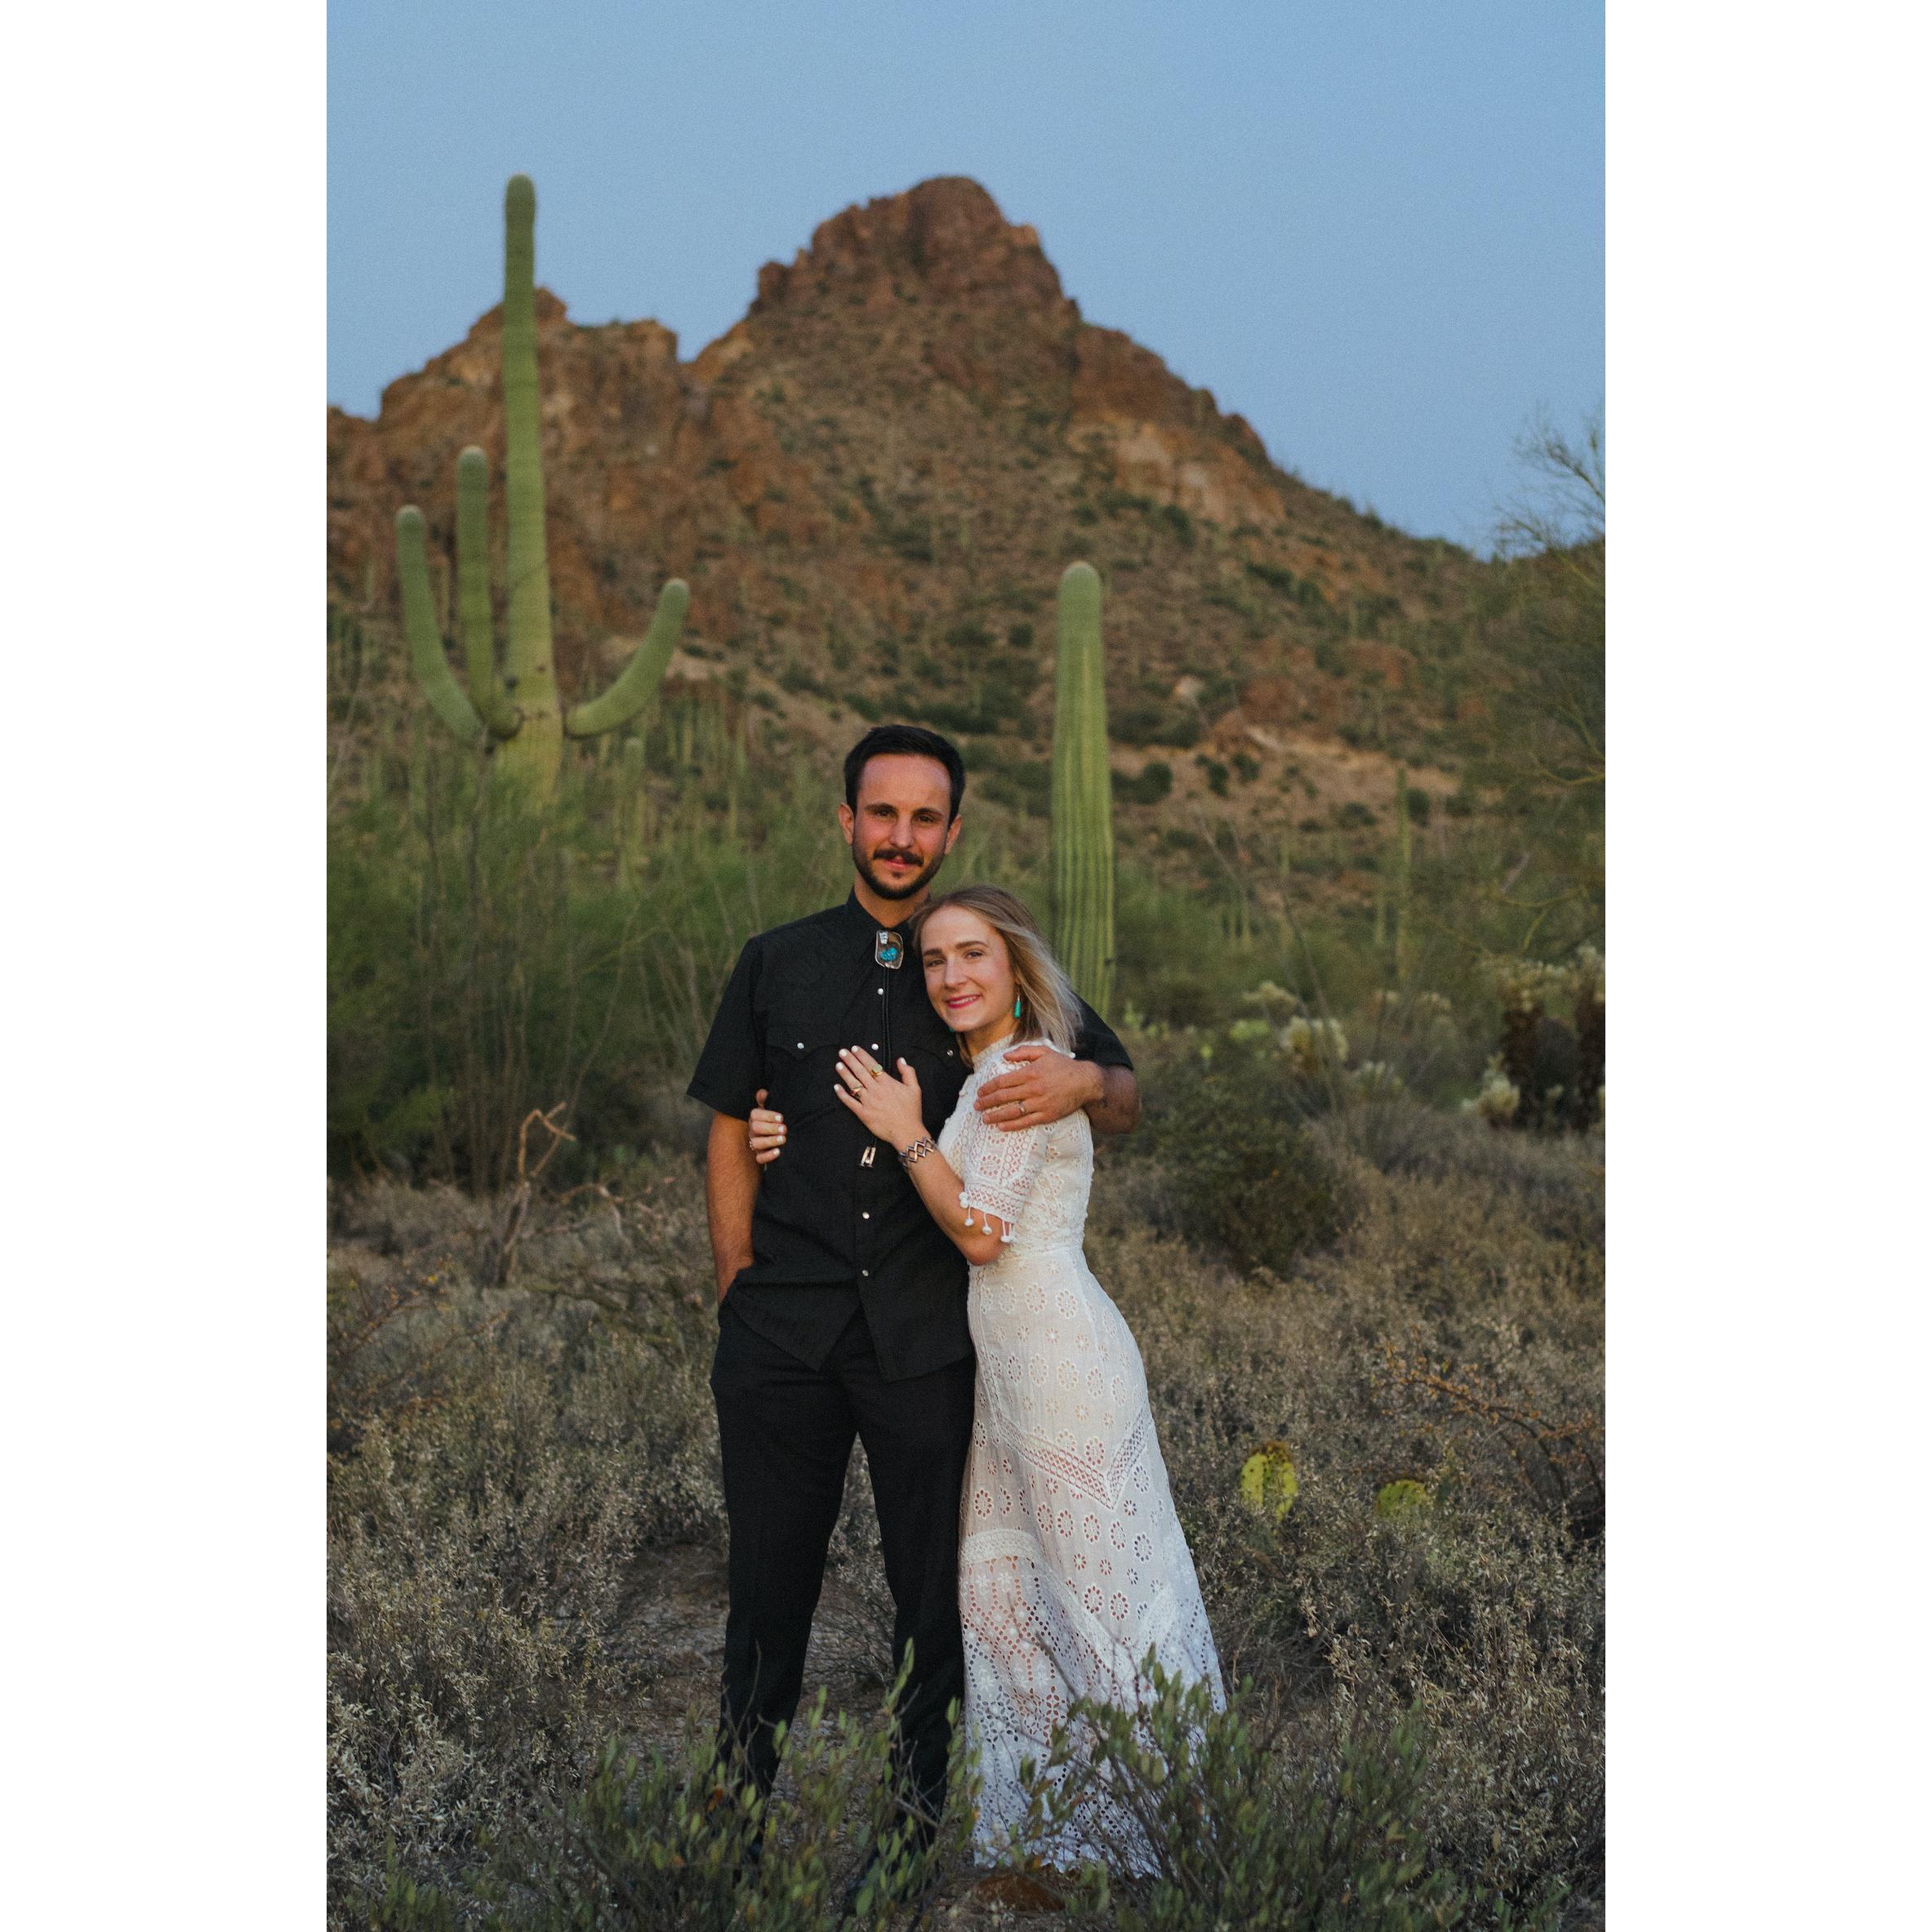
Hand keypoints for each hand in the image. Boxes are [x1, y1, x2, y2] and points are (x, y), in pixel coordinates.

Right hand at [748, 1088, 785, 1164]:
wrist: (781, 1135)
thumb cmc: (776, 1120)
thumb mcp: (773, 1108)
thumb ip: (767, 1100)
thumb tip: (762, 1093)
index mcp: (755, 1118)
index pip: (755, 1115)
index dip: (767, 1116)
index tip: (781, 1117)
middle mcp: (753, 1131)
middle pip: (755, 1128)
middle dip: (770, 1128)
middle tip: (784, 1129)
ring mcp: (755, 1143)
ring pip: (756, 1143)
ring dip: (770, 1141)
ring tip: (783, 1139)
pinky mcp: (760, 1155)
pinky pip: (759, 1158)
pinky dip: (768, 1156)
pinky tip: (778, 1152)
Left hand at [832, 1047, 925, 1150]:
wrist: (907, 1132)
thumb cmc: (911, 1111)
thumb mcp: (915, 1089)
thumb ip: (908, 1072)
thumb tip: (900, 1060)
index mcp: (887, 1083)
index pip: (872, 1065)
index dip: (862, 1056)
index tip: (855, 1049)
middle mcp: (876, 1090)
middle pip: (860, 1072)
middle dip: (850, 1060)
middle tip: (842, 1052)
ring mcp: (868, 1102)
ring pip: (853, 1084)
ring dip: (845, 1073)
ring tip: (838, 1064)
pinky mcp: (863, 1114)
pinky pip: (850, 1102)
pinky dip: (842, 1094)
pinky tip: (836, 1087)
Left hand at [974, 1044, 1102, 1131]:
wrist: (1085, 1082)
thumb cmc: (1063, 1066)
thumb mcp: (1044, 1052)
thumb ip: (1023, 1052)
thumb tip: (1004, 1056)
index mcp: (1031, 1073)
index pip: (1003, 1081)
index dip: (989, 1087)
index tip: (980, 1091)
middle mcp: (1034, 1089)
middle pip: (1004, 1097)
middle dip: (987, 1102)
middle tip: (976, 1105)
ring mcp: (1040, 1104)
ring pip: (1012, 1111)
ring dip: (995, 1115)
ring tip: (984, 1118)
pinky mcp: (1047, 1116)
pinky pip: (1026, 1122)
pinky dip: (1012, 1125)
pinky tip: (1000, 1127)